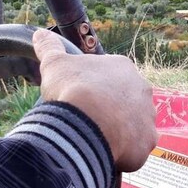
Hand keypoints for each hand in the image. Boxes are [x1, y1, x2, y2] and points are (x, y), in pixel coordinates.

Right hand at [33, 29, 157, 171]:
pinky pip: (136, 149)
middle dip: (110, 110)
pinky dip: (123, 153)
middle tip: (88, 120)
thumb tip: (40, 34)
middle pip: (125, 101)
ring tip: (95, 140)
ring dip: (119, 131)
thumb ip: (49, 48)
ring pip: (133, 125)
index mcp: (122, 67)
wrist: (86, 122)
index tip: (80, 97)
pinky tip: (105, 154)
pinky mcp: (147, 142)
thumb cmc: (72, 89)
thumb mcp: (54, 64)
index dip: (94, 88)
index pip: (111, 77)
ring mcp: (147, 116)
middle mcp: (141, 89)